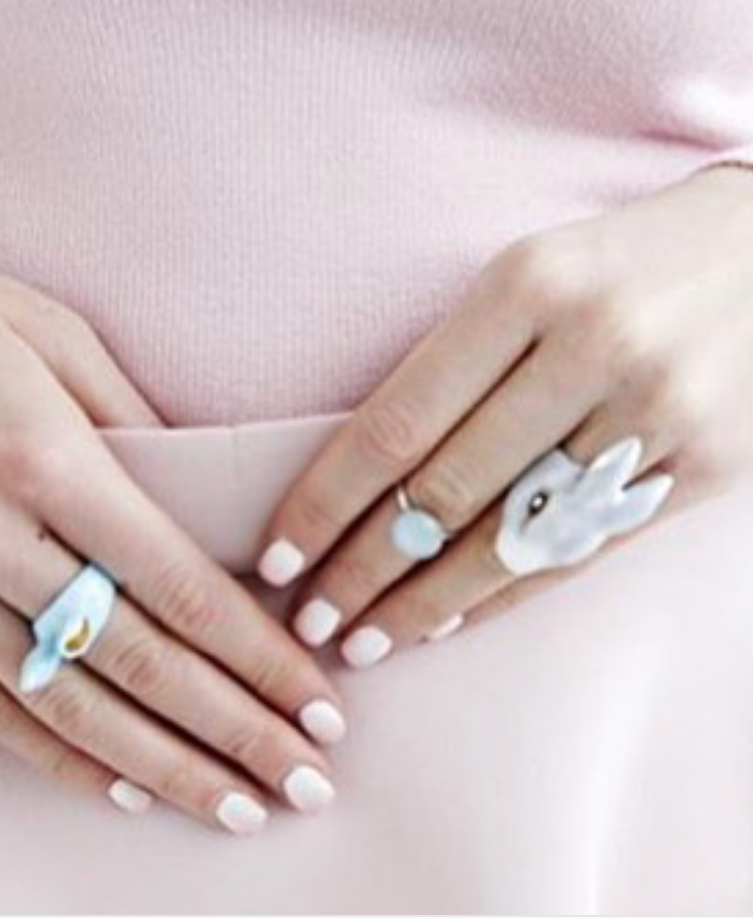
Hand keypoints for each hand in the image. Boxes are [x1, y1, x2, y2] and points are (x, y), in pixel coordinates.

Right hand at [0, 274, 346, 833]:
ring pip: (69, 706)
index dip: (257, 659)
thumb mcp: (60, 344)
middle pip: (140, 662)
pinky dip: (61, 760)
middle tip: (306, 784)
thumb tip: (206, 502)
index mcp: (53, 468)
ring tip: (237, 808)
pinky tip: (128, 790)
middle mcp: (1, 543)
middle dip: (232, 733)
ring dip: (162, 768)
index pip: (183, 589)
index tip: (320, 707)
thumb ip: (136, 424)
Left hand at [255, 165, 752, 663]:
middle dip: (366, 567)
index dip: (330, 498)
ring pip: (517, 533)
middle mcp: (592, 346)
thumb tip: (379, 471)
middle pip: (450, 486)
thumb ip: (469, 355)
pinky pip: (588, 548)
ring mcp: (657, 411)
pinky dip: (513, 591)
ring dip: (431, 598)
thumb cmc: (642, 259)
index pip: (402, 416)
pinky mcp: (705, 466)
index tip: (280, 554)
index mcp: (531, 282)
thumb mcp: (545, 266)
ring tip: (372, 638)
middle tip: (310, 620)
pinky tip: (460, 618)